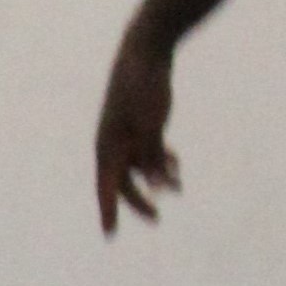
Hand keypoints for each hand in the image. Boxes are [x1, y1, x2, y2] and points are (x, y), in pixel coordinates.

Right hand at [96, 32, 179, 233]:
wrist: (146, 49)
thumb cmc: (143, 85)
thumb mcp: (151, 125)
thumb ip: (153, 157)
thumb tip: (159, 188)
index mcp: (108, 145)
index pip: (106, 187)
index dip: (108, 212)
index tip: (110, 236)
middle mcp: (114, 143)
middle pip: (124, 182)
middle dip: (139, 201)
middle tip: (157, 219)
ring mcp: (127, 134)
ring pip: (139, 167)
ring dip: (157, 179)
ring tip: (179, 188)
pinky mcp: (141, 124)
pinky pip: (149, 152)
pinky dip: (161, 161)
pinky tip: (176, 166)